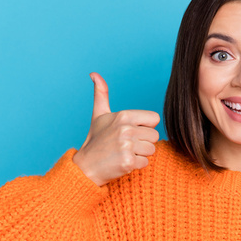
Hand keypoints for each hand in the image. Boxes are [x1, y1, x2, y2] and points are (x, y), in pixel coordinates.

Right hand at [72, 72, 159, 186]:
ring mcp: (127, 146)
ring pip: (152, 150)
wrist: (85, 167)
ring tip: (124, 153)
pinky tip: (122, 162)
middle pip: (155, 136)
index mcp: (123, 115)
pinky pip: (146, 162)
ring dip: (141, 154)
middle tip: (126, 145)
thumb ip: (101, 94)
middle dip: (143, 142)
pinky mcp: (128, 162)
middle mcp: (126, 129)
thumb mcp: (98, 115)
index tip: (131, 131)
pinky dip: (136, 165)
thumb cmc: (95, 141)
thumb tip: (94, 74)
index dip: (145, 127)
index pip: (154, 119)